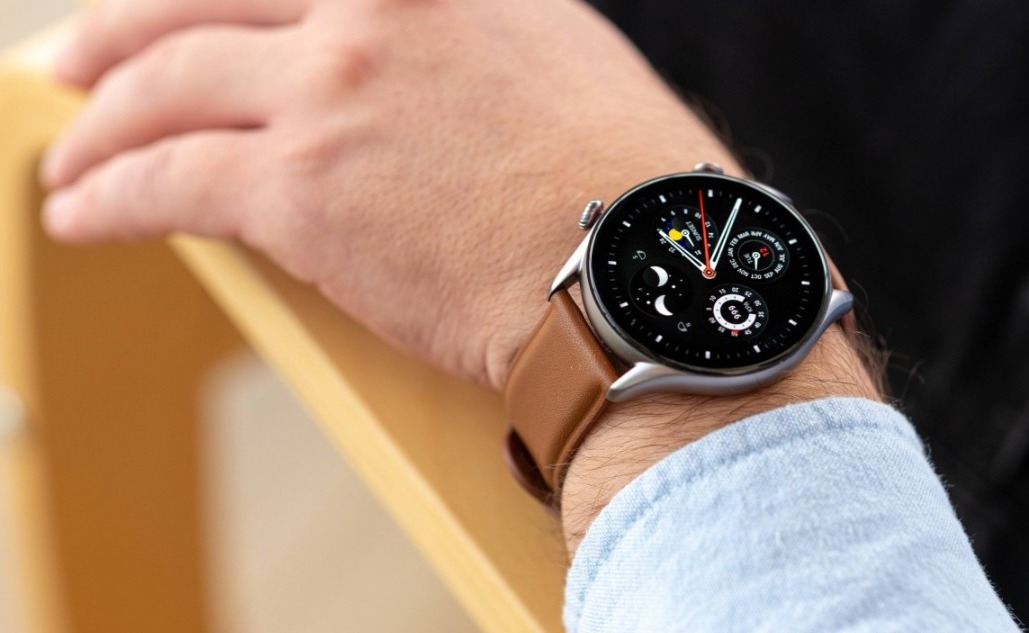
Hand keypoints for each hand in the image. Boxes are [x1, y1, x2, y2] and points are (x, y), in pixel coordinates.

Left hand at [41, 0, 740, 389]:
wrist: (635, 273)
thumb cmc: (622, 193)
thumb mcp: (553, 66)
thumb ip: (463, 49)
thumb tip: (410, 78)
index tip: (168, 16)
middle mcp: (372, 9)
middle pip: (193, 4)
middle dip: (114, 39)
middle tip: (68, 67)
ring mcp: (329, 89)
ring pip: (162, 87)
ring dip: (99, 127)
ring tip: (70, 160)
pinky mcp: (297, 187)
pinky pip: (163, 181)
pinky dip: (107, 198)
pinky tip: (79, 213)